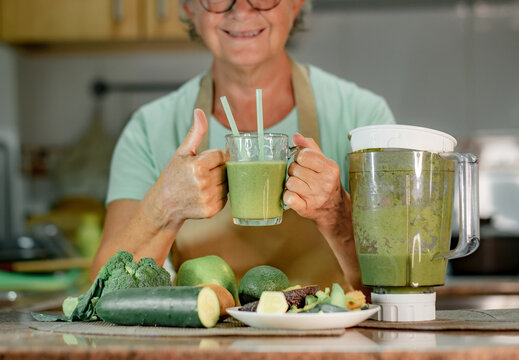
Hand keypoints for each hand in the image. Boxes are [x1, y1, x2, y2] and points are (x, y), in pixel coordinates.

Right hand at [153, 109, 226, 226]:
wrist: (164, 204)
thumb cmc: (173, 175)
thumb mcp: (182, 152)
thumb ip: (196, 132)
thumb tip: (200, 111)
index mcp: (197, 166)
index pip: (221, 155)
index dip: (214, 157)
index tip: (204, 162)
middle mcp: (203, 183)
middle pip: (226, 169)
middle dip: (217, 169)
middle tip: (204, 173)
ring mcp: (208, 198)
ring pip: (228, 183)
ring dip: (220, 181)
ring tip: (204, 184)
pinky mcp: (212, 210)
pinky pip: (226, 197)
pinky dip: (219, 194)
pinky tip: (205, 194)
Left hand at [283, 133, 347, 229]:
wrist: (334, 209)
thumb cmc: (327, 183)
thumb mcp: (324, 163)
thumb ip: (310, 148)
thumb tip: (296, 136)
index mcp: (330, 168)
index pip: (304, 154)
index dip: (299, 157)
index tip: (303, 162)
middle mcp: (324, 183)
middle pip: (294, 168)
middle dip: (294, 171)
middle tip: (302, 176)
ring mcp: (315, 197)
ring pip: (290, 182)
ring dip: (291, 183)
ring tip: (300, 186)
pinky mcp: (306, 209)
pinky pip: (288, 197)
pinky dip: (288, 196)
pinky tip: (295, 196)